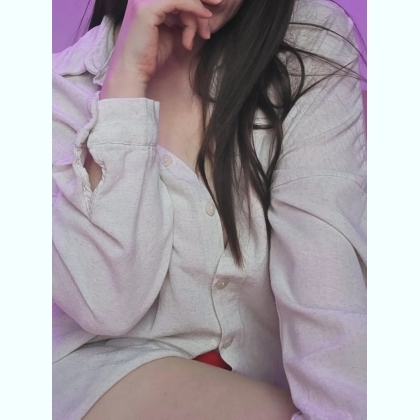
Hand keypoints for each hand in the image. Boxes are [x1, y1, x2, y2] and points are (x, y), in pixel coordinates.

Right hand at [101, 0, 218, 98]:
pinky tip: (203, 21)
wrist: (134, 71)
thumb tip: (200, 12)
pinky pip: (179, 1)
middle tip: (219, 3)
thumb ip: (181, 18)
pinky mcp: (148, 9)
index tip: (213, 2)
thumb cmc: (151, 55)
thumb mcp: (171, 31)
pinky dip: (194, 10)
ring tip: (204, 34)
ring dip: (197, 14)